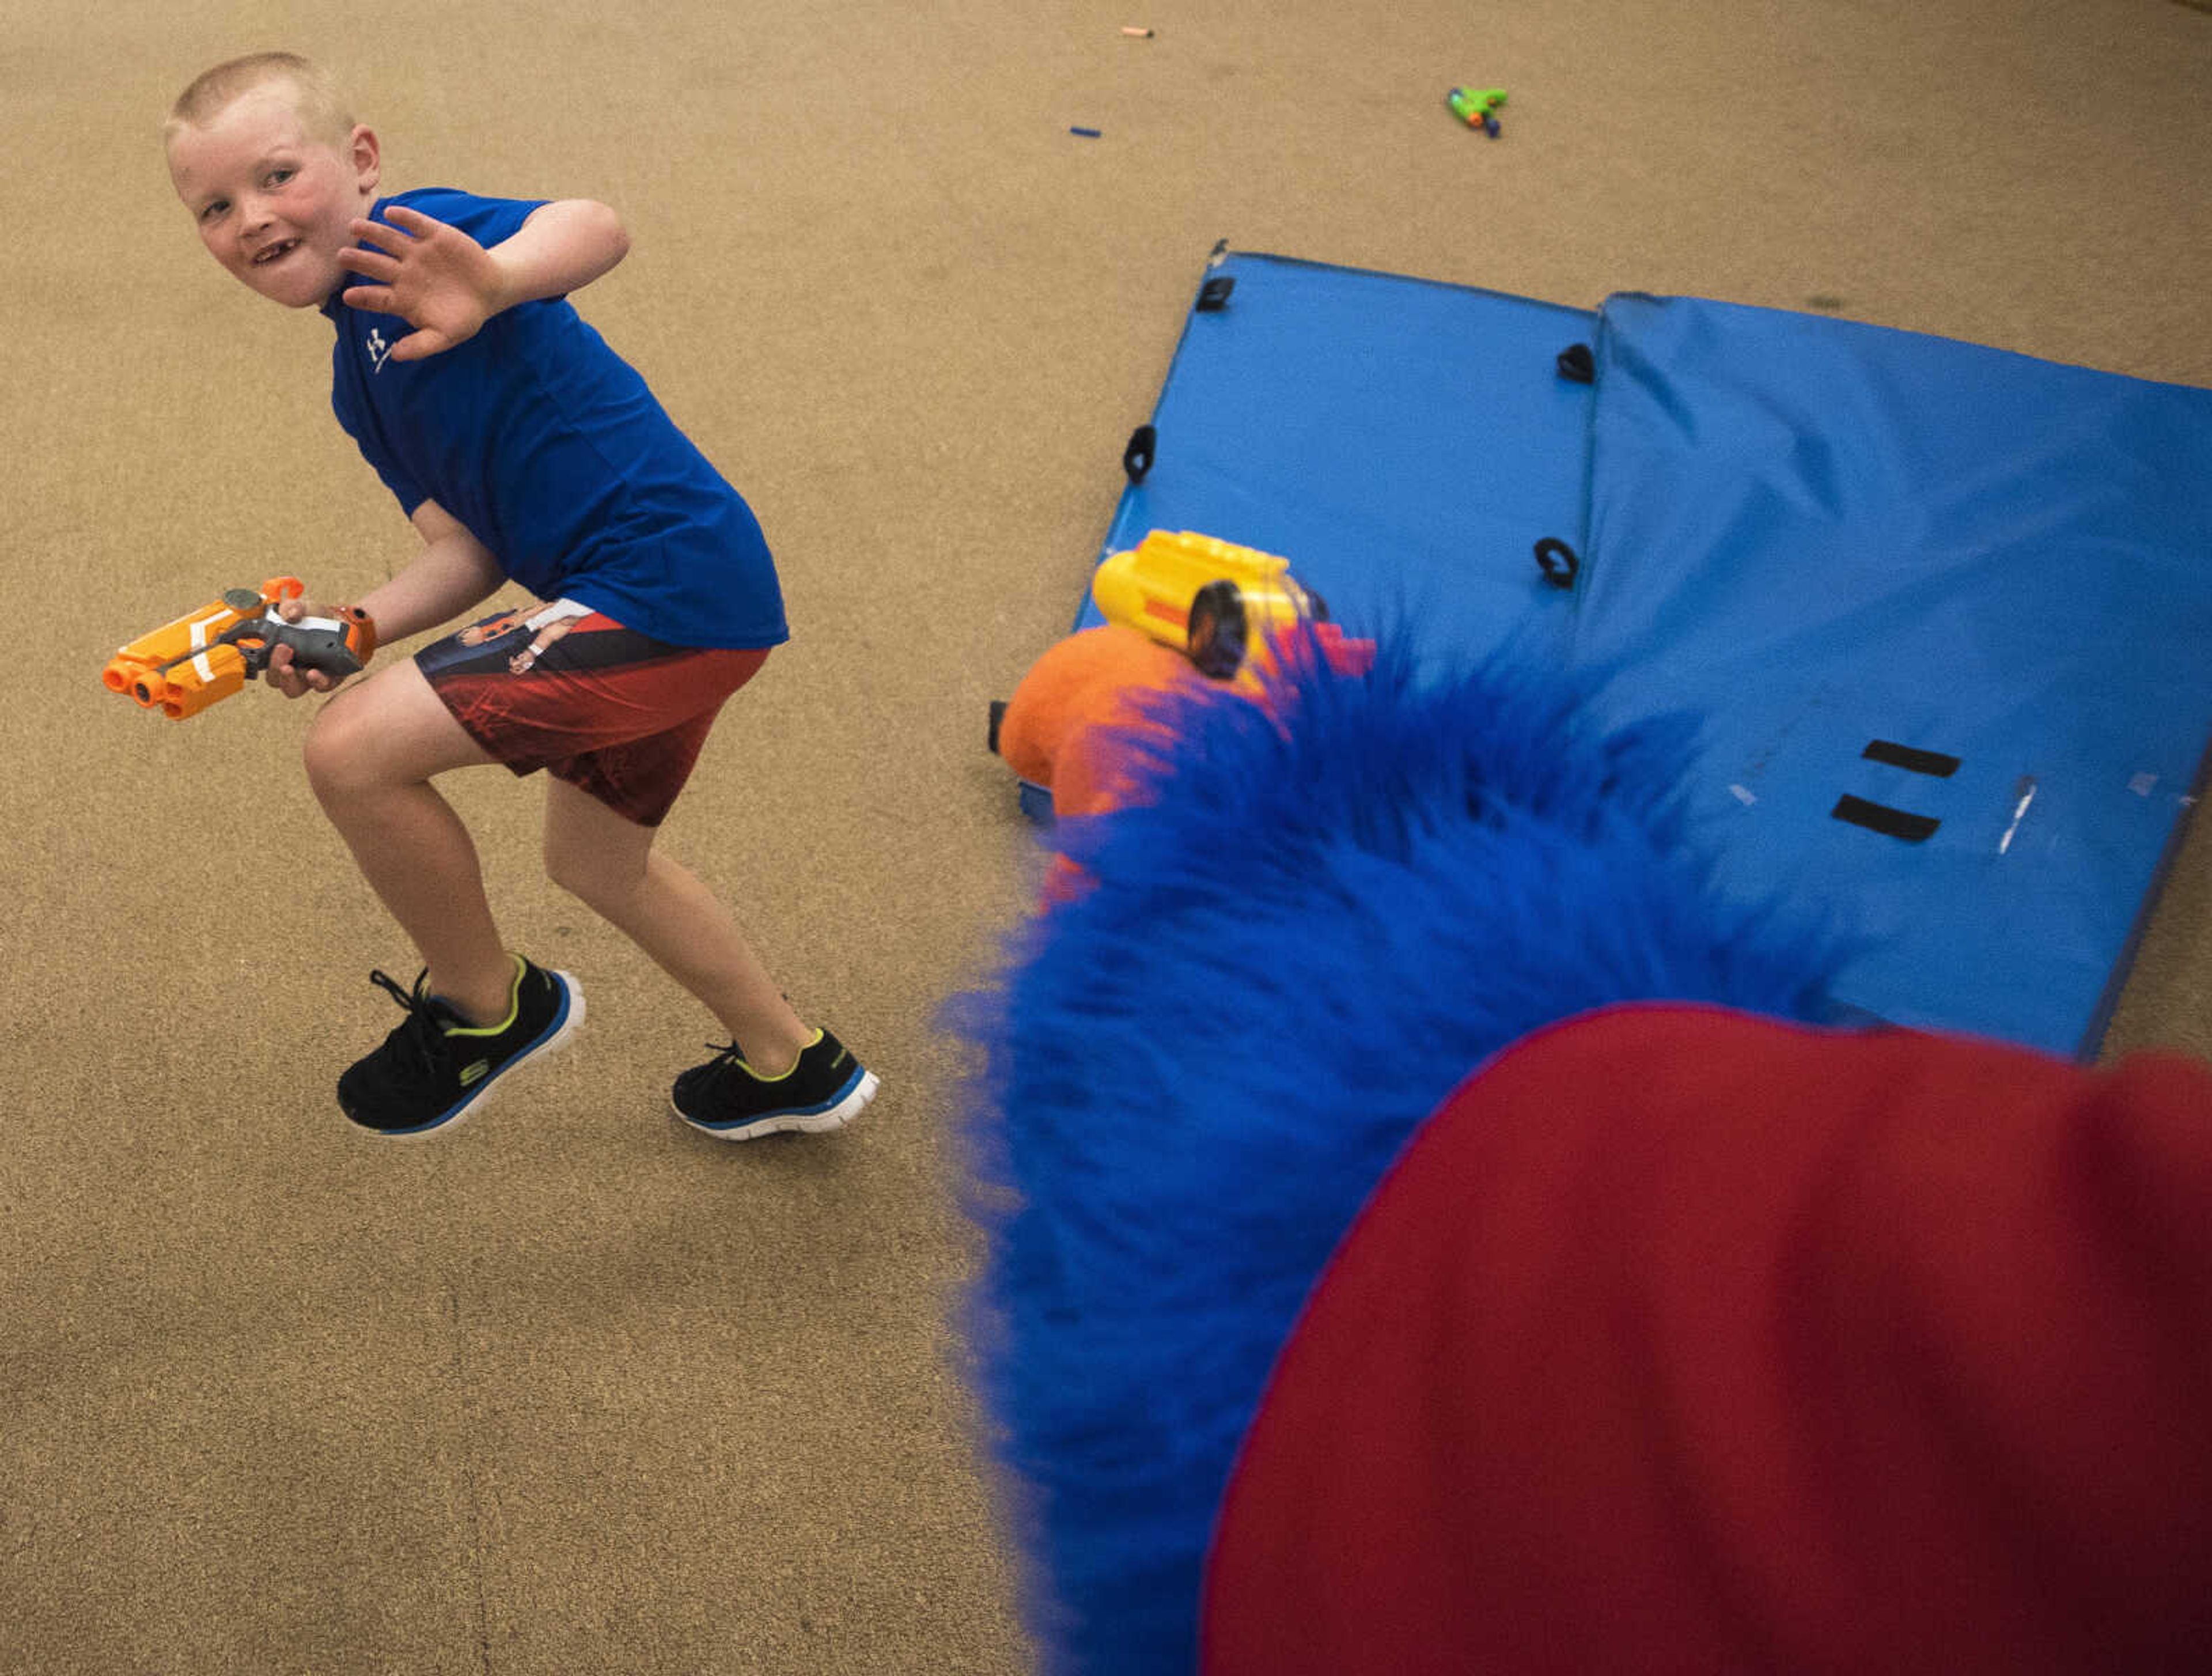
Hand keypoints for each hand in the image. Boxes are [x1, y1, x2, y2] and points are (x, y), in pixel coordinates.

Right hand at [266, 598, 341, 697]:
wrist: (344, 623)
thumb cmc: (316, 618)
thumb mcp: (302, 607)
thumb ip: (292, 607)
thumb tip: (291, 614)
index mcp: (277, 652)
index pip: (261, 664)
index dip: (258, 661)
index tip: (262, 647)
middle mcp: (290, 668)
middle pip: (275, 679)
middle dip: (275, 667)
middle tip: (284, 649)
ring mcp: (307, 676)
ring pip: (292, 689)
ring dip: (289, 680)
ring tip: (291, 667)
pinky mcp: (328, 679)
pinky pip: (320, 687)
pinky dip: (316, 682)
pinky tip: (313, 673)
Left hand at [337, 204, 507, 360]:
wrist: (490, 290)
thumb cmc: (464, 316)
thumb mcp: (446, 337)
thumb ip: (421, 346)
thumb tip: (395, 356)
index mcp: (402, 298)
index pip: (376, 298)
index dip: (363, 297)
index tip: (348, 296)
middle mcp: (403, 272)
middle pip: (375, 265)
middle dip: (359, 260)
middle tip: (341, 256)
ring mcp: (417, 252)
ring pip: (388, 240)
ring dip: (371, 233)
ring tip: (354, 226)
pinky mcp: (434, 235)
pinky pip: (415, 224)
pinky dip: (404, 218)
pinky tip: (391, 214)